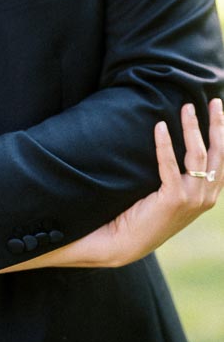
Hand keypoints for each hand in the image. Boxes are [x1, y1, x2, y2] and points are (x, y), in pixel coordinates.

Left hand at [94, 99, 222, 265]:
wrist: (126, 241)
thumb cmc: (145, 214)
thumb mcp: (173, 193)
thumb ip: (183, 175)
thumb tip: (180, 141)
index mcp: (209, 194)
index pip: (223, 158)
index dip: (223, 133)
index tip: (219, 109)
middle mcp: (206, 197)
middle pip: (218, 153)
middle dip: (217, 124)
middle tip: (212, 101)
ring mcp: (192, 199)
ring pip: (197, 155)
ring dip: (192, 128)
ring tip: (185, 108)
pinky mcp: (173, 199)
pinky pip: (169, 163)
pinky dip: (165, 143)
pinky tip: (160, 127)